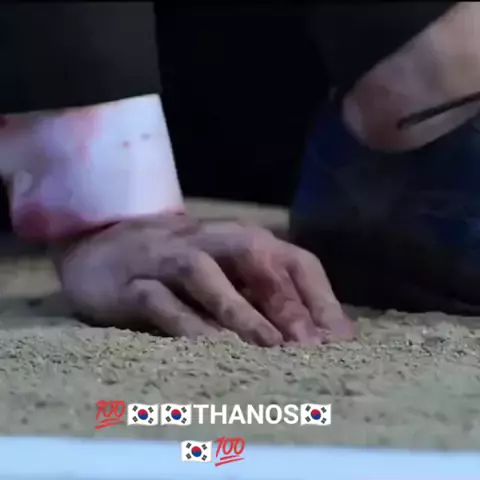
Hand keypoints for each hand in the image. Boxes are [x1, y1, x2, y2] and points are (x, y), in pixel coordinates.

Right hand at [53, 214, 354, 345]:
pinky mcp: (131, 284)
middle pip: (255, 256)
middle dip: (286, 300)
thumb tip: (314, 339)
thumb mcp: (227, 277)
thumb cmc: (177, 271)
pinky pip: (160, 301)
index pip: (293, 260)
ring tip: (270, 347)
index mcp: (240, 240)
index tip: (341, 342)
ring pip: (204, 274)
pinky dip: (186, 323)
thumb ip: (263, 300)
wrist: (99, 248)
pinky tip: (208, 349)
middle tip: (312, 347)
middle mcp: (209, 242)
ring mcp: (166, 258)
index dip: (320, 299)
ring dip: (239, 310)